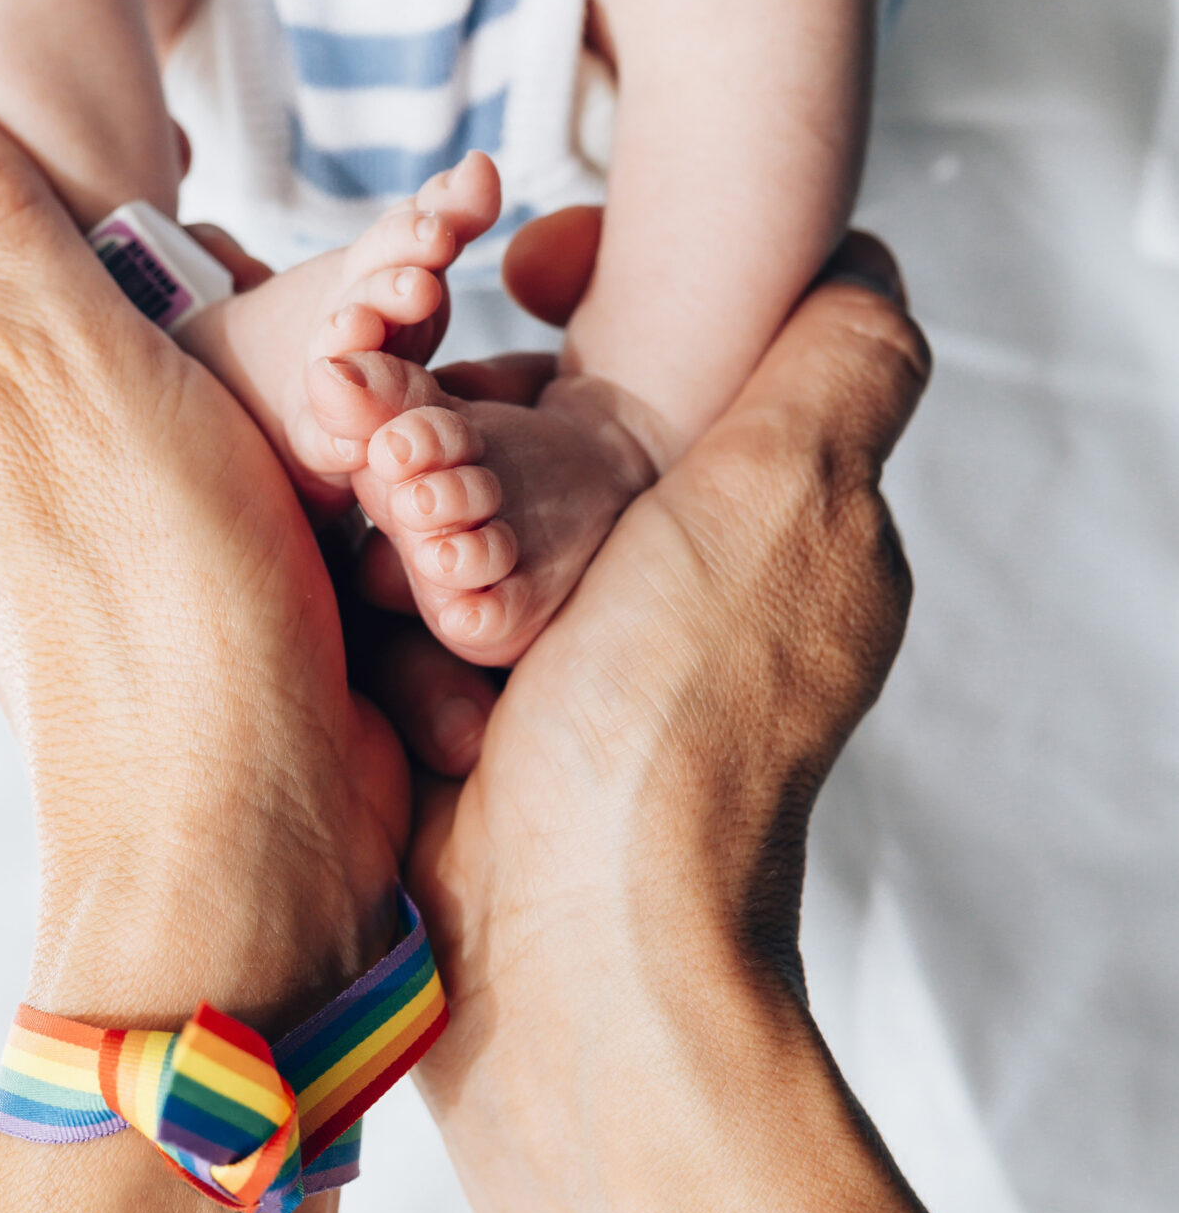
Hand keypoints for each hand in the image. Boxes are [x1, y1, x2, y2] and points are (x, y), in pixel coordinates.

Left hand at [0, 77, 407, 1025]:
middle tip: (347, 254)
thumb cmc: (157, 594)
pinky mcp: (234, 569)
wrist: (255, 828)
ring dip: (323, 349)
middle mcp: (29, 454)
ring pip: (227, 369)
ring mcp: (138, 519)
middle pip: (120, 289)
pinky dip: (351, 437)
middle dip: (221, 260)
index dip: (51, 158)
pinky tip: (412, 424)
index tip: (159, 162)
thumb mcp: (57, 372)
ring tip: (417, 321)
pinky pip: (291, 460)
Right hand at [406, 241, 929, 1056]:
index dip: (598, 280)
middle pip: (533, 420)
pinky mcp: (446, 713)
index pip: (666, 343)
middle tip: (410, 414)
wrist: (565, 955)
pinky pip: (383, 600)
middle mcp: (655, 585)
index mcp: (756, 521)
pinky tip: (353, 603)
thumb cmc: (681, 727)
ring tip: (375, 515)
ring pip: (441, 501)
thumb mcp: (798, 497)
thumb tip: (859, 256)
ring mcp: (549, 656)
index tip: (532, 261)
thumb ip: (839, 360)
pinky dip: (371, 595)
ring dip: (401, 499)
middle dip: (468, 409)